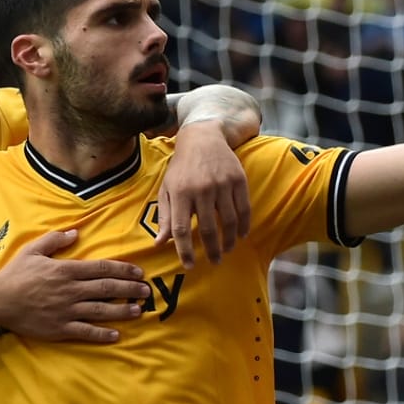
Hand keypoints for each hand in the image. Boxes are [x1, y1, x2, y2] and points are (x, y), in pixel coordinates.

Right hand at [0, 230, 149, 341]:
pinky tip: (116, 335)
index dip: (122, 270)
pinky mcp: (60, 328)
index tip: (138, 272)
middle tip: (146, 291)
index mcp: (67, 270)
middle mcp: (71, 290)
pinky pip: (85, 331)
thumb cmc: (15, 274)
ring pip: (101, 310)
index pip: (102, 269)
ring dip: (122, 310)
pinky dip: (102, 334)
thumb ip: (55, 240)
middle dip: (129, 289)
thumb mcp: (34, 250)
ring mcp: (67, 310)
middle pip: (107, 289)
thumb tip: (75, 232)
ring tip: (139, 310)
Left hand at [155, 120, 250, 267]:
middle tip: (214, 262)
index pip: (181, 229)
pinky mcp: (238, 180)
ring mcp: (221, 184)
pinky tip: (240, 235)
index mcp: (180, 192)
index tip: (189, 265)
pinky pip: (243, 209)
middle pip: (208, 229)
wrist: (202, 138)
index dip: (185, 250)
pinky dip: (243, 226)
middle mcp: (201, 189)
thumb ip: (165, 216)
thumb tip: (160, 243)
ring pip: (228, 221)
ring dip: (229, 241)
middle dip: (211, 250)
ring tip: (227, 250)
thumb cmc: (181, 168)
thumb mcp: (167, 189)